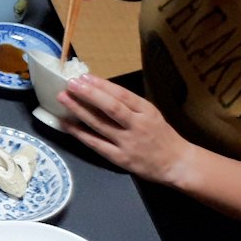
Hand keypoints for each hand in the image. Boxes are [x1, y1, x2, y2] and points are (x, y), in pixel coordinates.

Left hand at [56, 75, 193, 185]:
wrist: (176, 163)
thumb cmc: (161, 135)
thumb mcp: (151, 114)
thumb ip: (130, 105)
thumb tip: (101, 90)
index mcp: (147, 111)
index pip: (122, 95)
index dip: (102, 85)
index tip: (84, 76)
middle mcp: (137, 125)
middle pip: (110, 107)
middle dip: (88, 94)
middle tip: (70, 84)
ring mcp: (127, 143)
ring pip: (100, 124)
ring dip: (79, 110)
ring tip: (63, 98)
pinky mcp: (119, 158)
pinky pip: (96, 143)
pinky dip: (79, 133)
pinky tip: (66, 123)